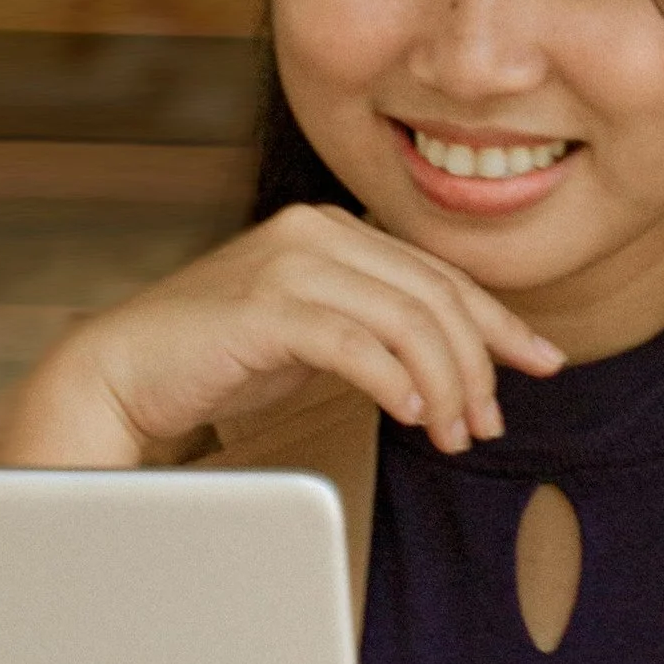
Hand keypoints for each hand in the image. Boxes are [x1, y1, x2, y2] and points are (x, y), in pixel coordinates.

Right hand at [0, 201, 562, 466]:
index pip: (438, 273)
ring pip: (407, 319)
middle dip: (478, 363)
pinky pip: (356, 343)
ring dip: (445, 383)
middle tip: (489, 423)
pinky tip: (412, 416)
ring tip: (453, 434)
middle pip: (435, 295)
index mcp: (332, 230)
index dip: (498, 323)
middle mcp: (315, 231)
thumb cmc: (218, 359)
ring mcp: (289, 263)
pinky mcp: (264, 306)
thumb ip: (375, 331)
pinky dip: (395, 381)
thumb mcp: (315, 336)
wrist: (123, 372)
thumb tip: (454, 365)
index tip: (540, 365)